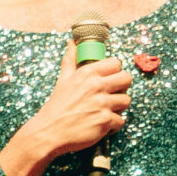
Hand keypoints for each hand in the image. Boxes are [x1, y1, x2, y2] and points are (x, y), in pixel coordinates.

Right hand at [0, 38, 132, 175]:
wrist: (49, 131)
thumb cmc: (56, 107)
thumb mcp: (63, 80)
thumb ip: (71, 60)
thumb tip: (72, 43)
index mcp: (87, 73)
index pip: (116, 63)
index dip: (115, 71)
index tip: (110, 78)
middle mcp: (97, 86)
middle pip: (127, 78)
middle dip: (122, 87)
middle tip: (113, 94)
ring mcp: (102, 103)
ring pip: (126, 100)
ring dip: (119, 106)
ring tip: (107, 110)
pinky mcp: (105, 120)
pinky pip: (121, 120)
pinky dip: (113, 125)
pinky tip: (102, 124)